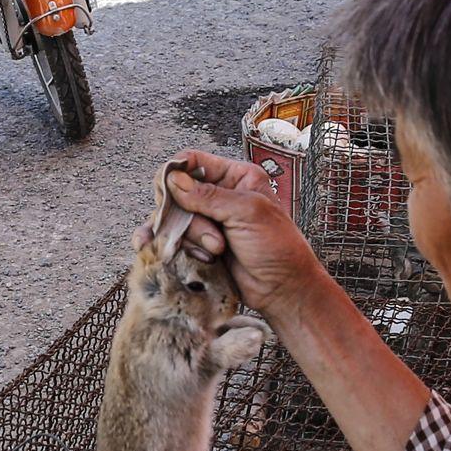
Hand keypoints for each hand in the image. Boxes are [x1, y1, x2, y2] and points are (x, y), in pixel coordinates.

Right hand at [158, 153, 332, 325]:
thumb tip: (172, 180)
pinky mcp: (199, 243)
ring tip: (216, 250)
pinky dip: (177, 246)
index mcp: (236, 177)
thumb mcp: (247, 213)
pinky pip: (175, 238)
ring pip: (176, 218)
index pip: (193, 161)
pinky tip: (184, 253)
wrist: (281, 289)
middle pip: (178, 192)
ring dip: (192, 236)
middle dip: (189, 215)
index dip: (176, 173)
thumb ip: (208, 196)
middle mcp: (219, 194)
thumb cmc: (277, 247)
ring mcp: (208, 220)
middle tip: (212, 234)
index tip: (169, 192)